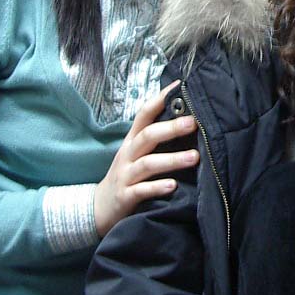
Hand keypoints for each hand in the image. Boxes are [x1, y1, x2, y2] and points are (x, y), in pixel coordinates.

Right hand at [94, 82, 199, 237]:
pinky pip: (141, 190)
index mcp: (133, 140)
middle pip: (147, 136)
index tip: (180, 87)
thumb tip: (188, 117)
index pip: (144, 114)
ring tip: (194, 157)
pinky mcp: (125, 196)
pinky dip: (157, 187)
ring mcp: (126, 175)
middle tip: (194, 122)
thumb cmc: (128, 174)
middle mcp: (128, 154)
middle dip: (171, 128)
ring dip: (172, 160)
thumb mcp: (137, 152)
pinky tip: (173, 186)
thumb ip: (156, 136)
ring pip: (148, 163)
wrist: (100, 207)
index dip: (160, 99)